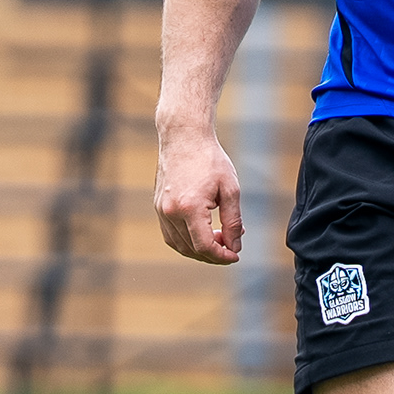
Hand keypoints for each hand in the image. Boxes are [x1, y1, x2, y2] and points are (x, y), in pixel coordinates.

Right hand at [155, 127, 242, 264]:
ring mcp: (161, 210)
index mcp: (190, 208)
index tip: (235, 256)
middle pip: (191, 250)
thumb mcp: (230, 190)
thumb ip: (233, 221)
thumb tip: (235, 246)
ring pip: (179, 245)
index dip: (222, 257)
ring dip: (199, 249)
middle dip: (213, 254)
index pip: (204, 247)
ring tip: (218, 238)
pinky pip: (171, 235)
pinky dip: (186, 240)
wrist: (184, 137)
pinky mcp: (158, 206)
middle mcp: (171, 212)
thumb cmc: (209, 159)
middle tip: (231, 245)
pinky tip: (202, 232)